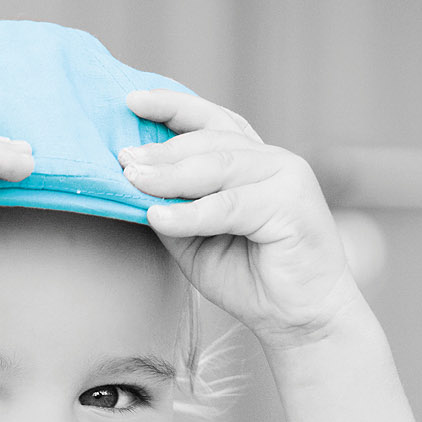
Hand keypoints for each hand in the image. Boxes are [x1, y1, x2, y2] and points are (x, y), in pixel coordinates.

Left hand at [120, 91, 361, 345]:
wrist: (299, 320)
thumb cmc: (252, 281)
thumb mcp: (197, 243)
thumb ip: (174, 212)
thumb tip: (134, 187)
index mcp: (254, 161)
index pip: (212, 121)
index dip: (172, 107)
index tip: (131, 101)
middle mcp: (273, 161)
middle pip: (210, 142)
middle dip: (162, 149)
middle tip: (122, 158)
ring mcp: (287, 177)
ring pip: (219, 167)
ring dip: (171, 174)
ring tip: (133, 181)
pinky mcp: (291, 206)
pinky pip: (230, 205)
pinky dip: (192, 212)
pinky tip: (159, 217)